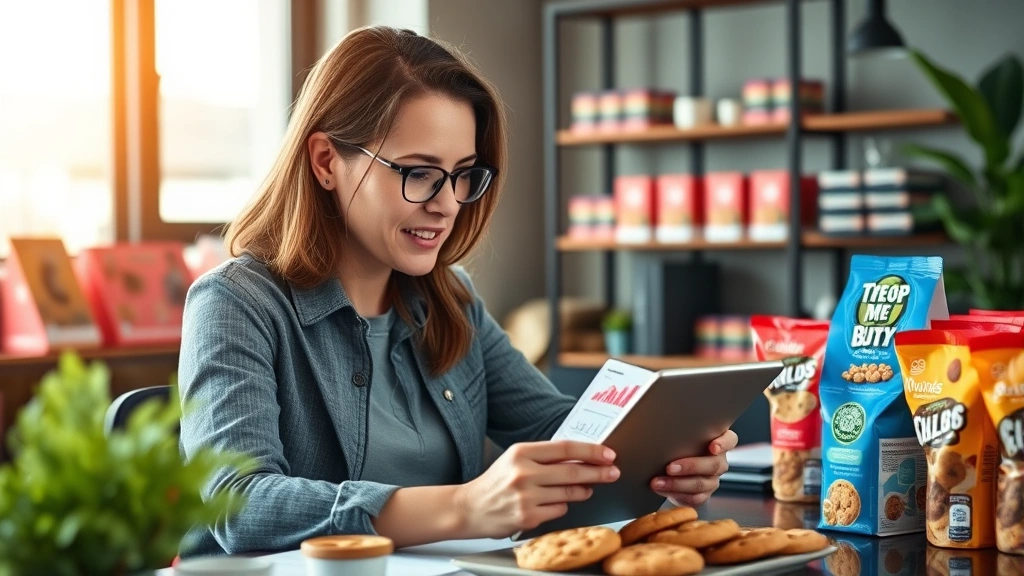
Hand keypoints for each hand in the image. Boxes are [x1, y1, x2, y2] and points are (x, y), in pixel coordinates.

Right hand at [454, 440, 619, 538]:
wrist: (469, 508)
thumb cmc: (496, 482)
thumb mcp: (515, 460)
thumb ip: (544, 457)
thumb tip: (581, 456)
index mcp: (521, 453)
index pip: (565, 448)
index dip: (591, 450)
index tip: (608, 453)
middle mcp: (523, 473)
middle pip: (573, 471)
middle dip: (598, 472)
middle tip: (613, 472)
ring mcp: (526, 497)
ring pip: (569, 493)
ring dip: (584, 490)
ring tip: (587, 488)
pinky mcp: (528, 517)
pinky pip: (559, 510)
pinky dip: (562, 505)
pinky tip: (554, 502)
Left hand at [651, 430, 737, 506]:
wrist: (671, 468)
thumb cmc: (675, 444)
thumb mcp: (679, 435)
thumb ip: (678, 430)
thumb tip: (658, 424)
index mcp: (718, 442)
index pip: (729, 440)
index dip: (723, 444)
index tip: (713, 447)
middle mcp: (719, 461)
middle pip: (713, 465)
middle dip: (690, 466)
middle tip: (669, 467)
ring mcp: (713, 480)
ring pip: (700, 484)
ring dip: (676, 483)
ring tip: (657, 482)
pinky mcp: (703, 495)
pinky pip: (693, 498)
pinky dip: (675, 494)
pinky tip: (660, 489)